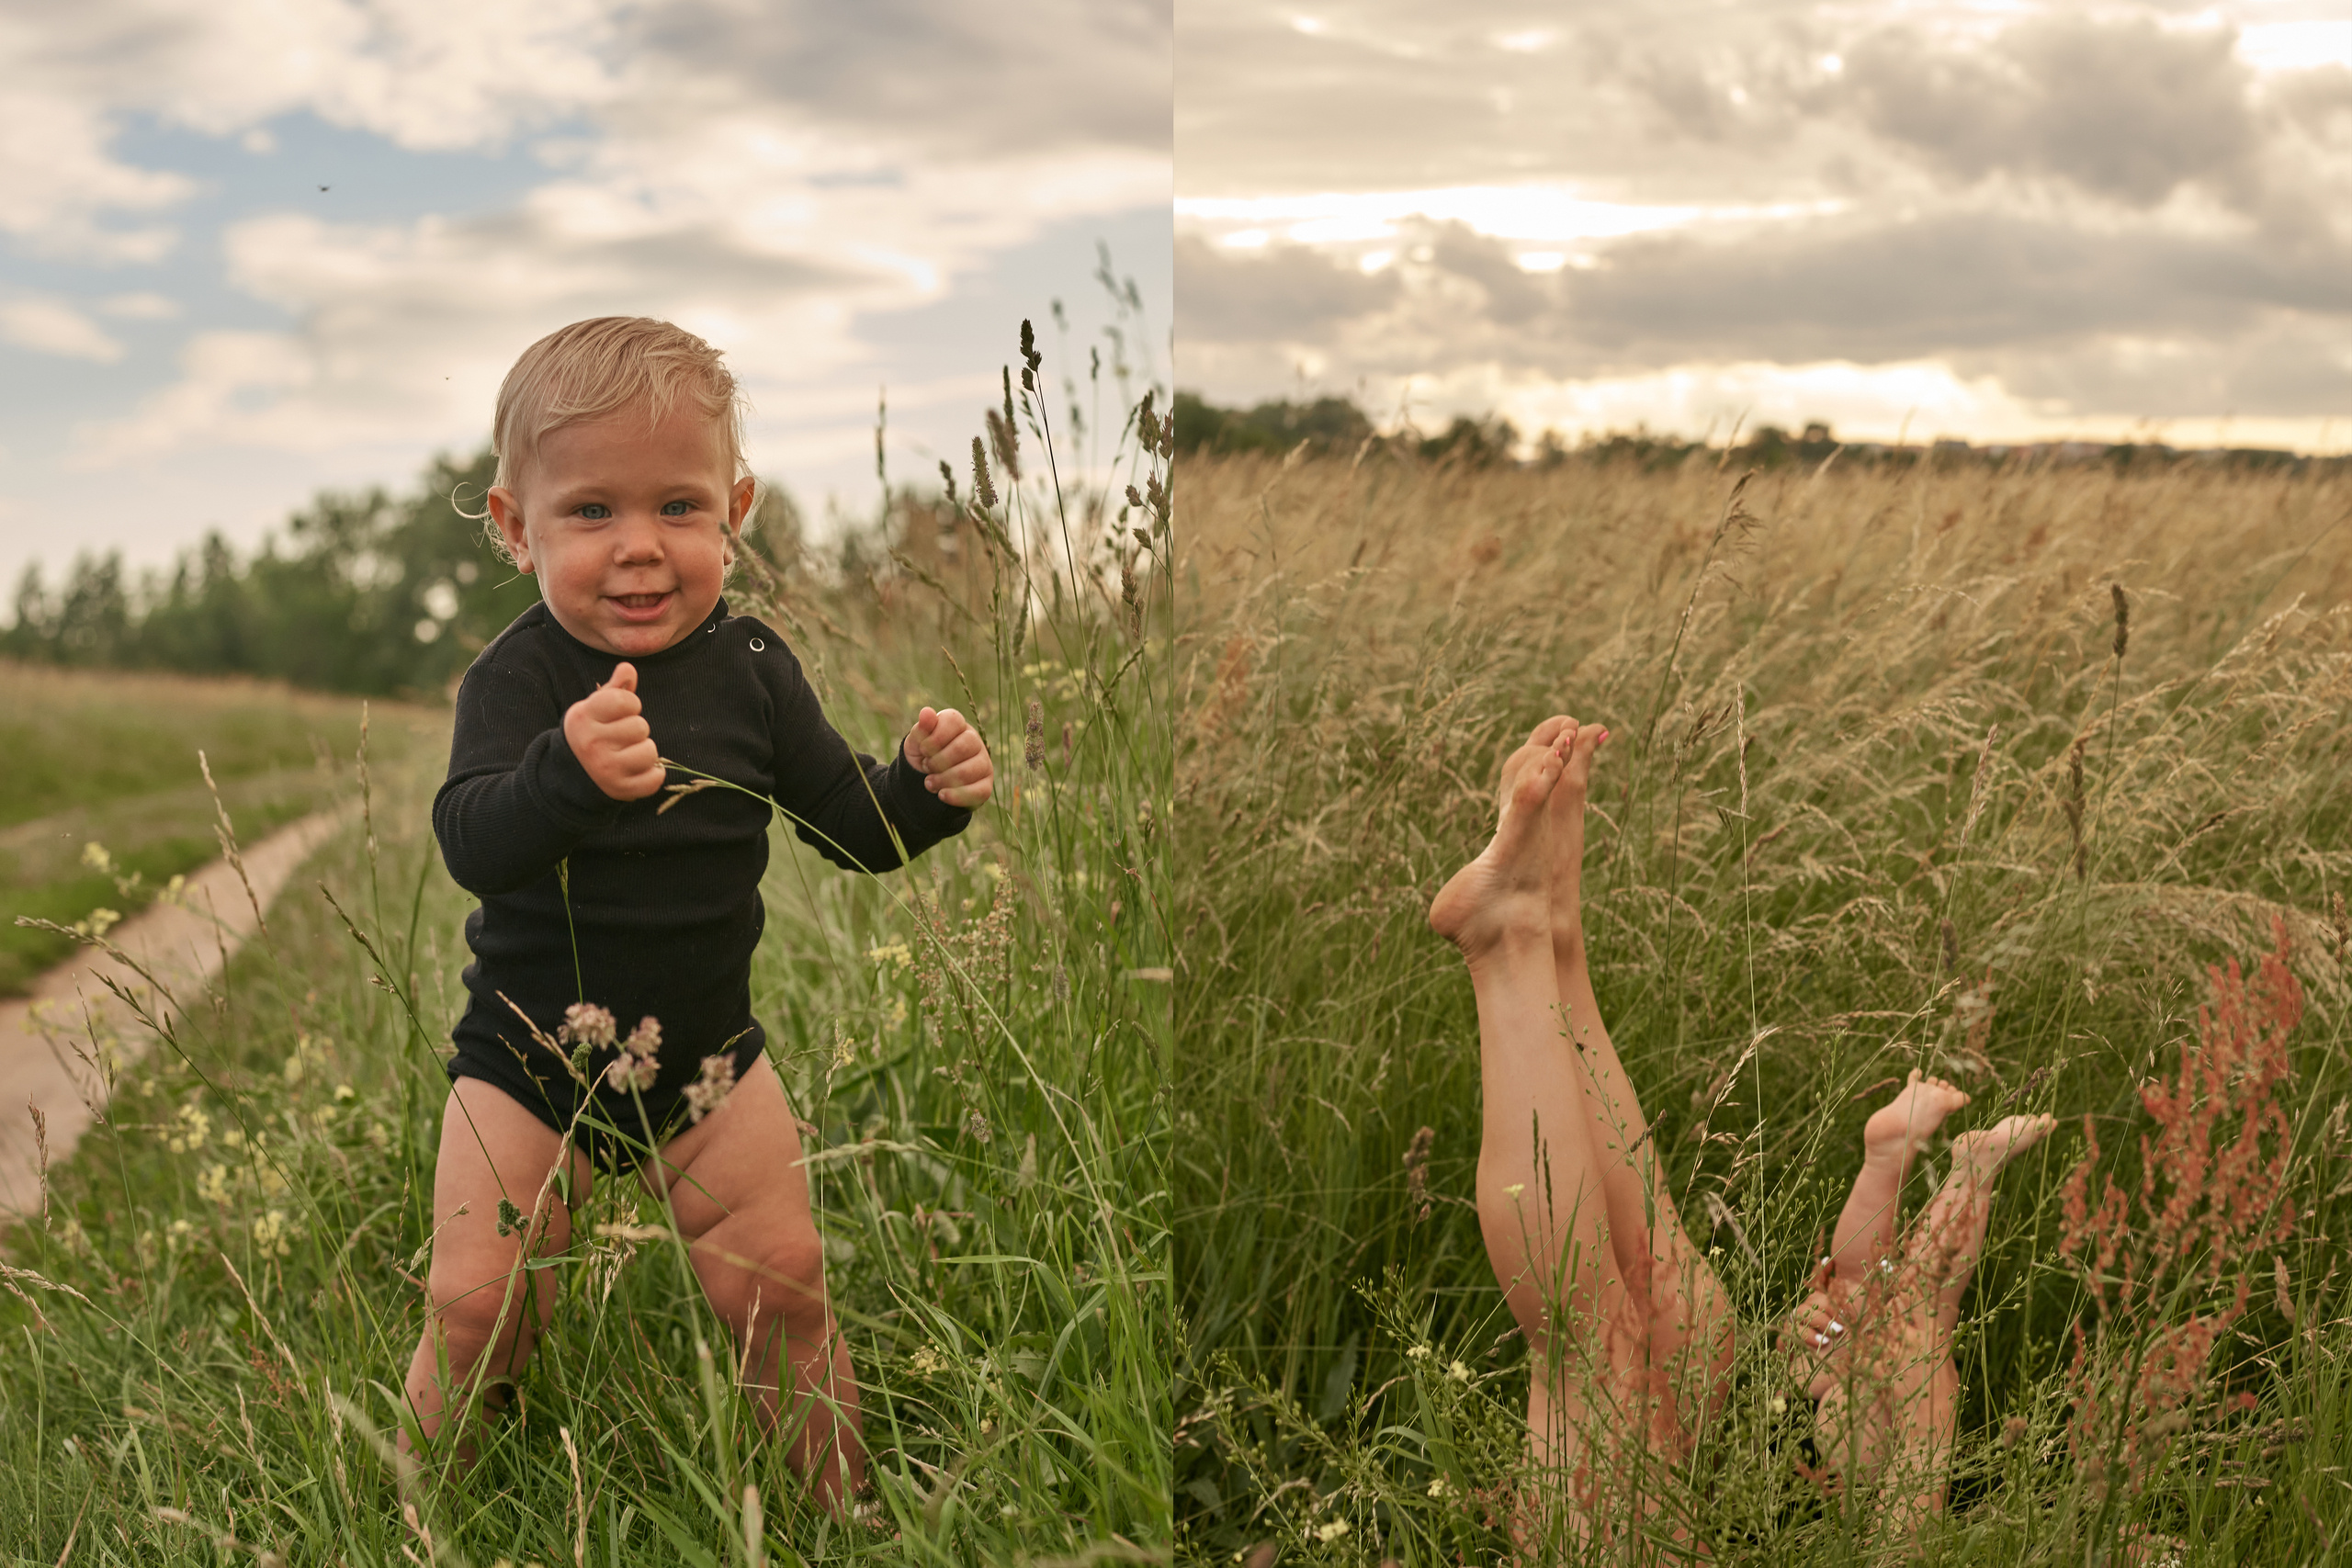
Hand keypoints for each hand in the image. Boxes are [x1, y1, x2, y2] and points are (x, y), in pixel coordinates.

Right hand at [564, 662, 666, 800]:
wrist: (572, 774)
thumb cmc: (592, 732)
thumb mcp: (595, 707)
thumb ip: (615, 688)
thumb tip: (628, 668)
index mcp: (583, 718)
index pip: (626, 700)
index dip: (630, 705)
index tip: (620, 713)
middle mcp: (591, 743)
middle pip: (641, 727)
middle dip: (636, 730)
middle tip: (620, 737)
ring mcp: (605, 769)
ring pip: (650, 751)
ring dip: (645, 752)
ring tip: (627, 753)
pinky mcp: (619, 789)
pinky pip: (655, 778)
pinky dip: (652, 774)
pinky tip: (636, 770)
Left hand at [903, 706, 993, 808]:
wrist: (925, 781)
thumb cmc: (923, 755)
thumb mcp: (916, 742)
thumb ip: (921, 729)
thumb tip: (926, 712)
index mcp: (958, 725)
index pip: (953, 721)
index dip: (935, 737)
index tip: (923, 749)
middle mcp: (975, 741)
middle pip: (963, 747)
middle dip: (938, 761)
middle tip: (926, 766)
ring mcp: (983, 763)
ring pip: (969, 771)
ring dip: (943, 779)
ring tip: (929, 783)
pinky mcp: (985, 785)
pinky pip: (978, 791)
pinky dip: (955, 796)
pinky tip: (941, 794)